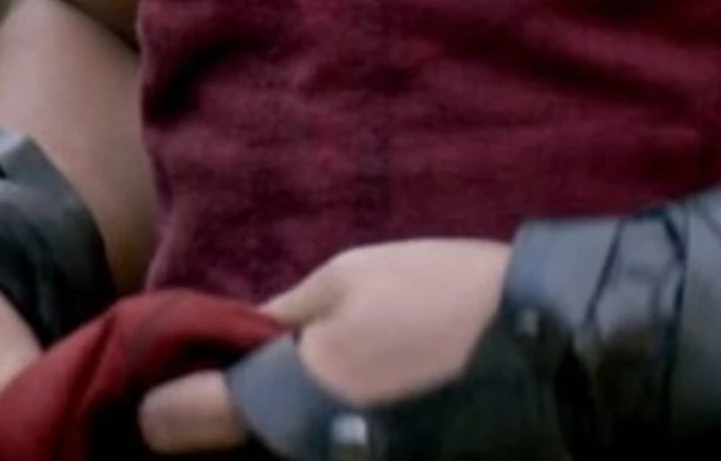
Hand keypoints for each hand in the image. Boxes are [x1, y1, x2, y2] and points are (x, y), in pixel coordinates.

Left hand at [136, 239, 511, 453]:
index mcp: (283, 406)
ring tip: (307, 400)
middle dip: (224, 431)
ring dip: (273, 442)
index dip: (160, 405)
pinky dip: (331, 444)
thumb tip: (232, 341)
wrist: (562, 351)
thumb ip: (276, 319)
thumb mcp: (345, 279)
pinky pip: (337, 458)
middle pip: (234, 458)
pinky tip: (350, 420)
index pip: (177, 422)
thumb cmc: (444, 300)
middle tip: (230, 398)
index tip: (158, 395)